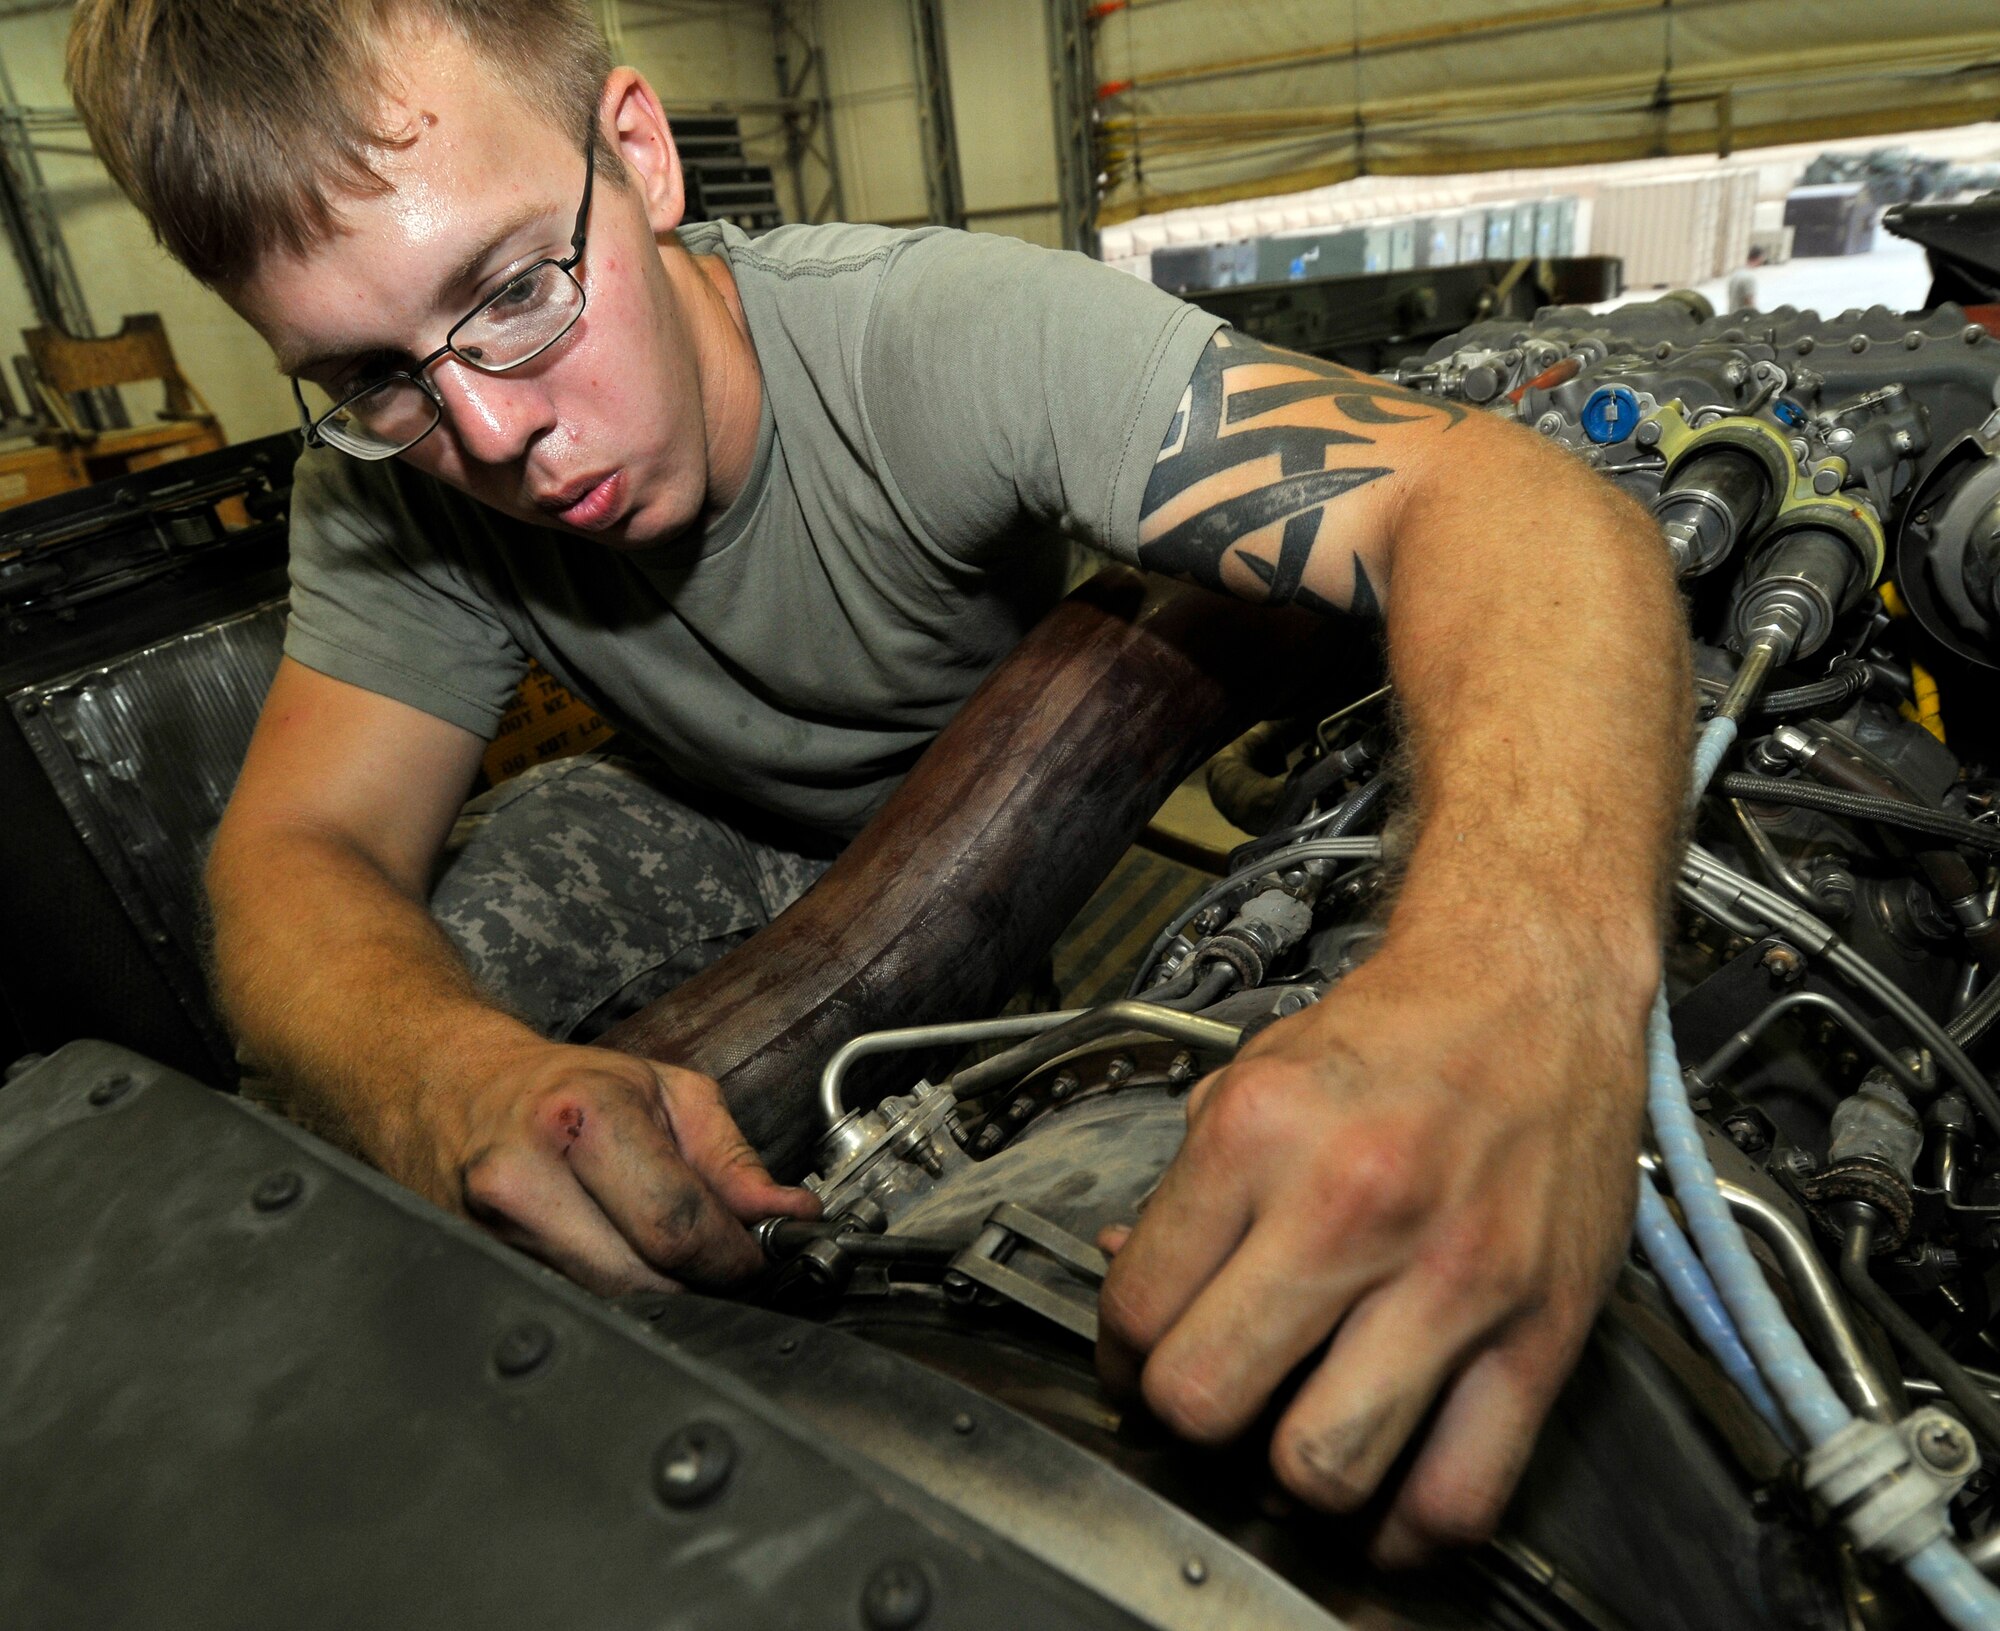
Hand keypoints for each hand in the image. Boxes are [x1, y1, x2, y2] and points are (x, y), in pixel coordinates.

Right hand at [404, 1040, 818, 1293]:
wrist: (451, 1087)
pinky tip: (612, 1257)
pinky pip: (570, 1305)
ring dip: (655, 1290)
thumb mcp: (665, 1091)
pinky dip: (610, 1295)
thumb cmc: (560, 1085)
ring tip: (661, 1246)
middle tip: (717, 1255)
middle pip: (644, 1279)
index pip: (677, 1224)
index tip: (754, 1253)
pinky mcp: (479, 1271)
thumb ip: (733, 1159)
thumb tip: (786, 1213)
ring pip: (608, 1304)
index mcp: (581, 1120)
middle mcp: (526, 1180)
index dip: (733, 1252)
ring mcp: (492, 1235)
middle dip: (698, 1278)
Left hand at [1095, 928, 1648, 1564]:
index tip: (1137, 1362)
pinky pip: (1459, 1490)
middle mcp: (1350, 1206)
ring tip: (1290, 1437)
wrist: (1532, 988)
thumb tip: (1127, 1280)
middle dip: (1187, 1417)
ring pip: (1321, 1464)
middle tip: (1208, 1397)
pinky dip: (1404, 1529)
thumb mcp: (1255, 1074)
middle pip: (1208, 1398)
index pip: (1139, 1309)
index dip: (1120, 1357)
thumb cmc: (1398, 1030)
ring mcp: (1451, 1278)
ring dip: (1287, 1475)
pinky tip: (1381, 1498)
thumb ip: (1185, 1185)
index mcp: (1260, 1134)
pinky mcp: (1538, 1331)